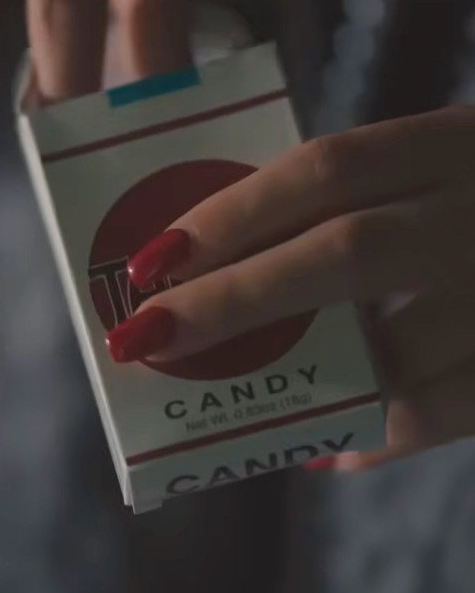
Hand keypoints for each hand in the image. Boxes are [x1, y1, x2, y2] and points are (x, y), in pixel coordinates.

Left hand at [108, 105, 474, 466]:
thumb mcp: (441, 167)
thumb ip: (364, 198)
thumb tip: (239, 257)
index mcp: (452, 146)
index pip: (325, 169)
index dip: (232, 211)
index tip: (153, 258)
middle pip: (342, 255)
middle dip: (234, 301)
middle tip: (148, 337)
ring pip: (392, 355)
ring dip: (297, 384)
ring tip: (222, 395)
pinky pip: (442, 418)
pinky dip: (374, 438)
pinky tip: (326, 446)